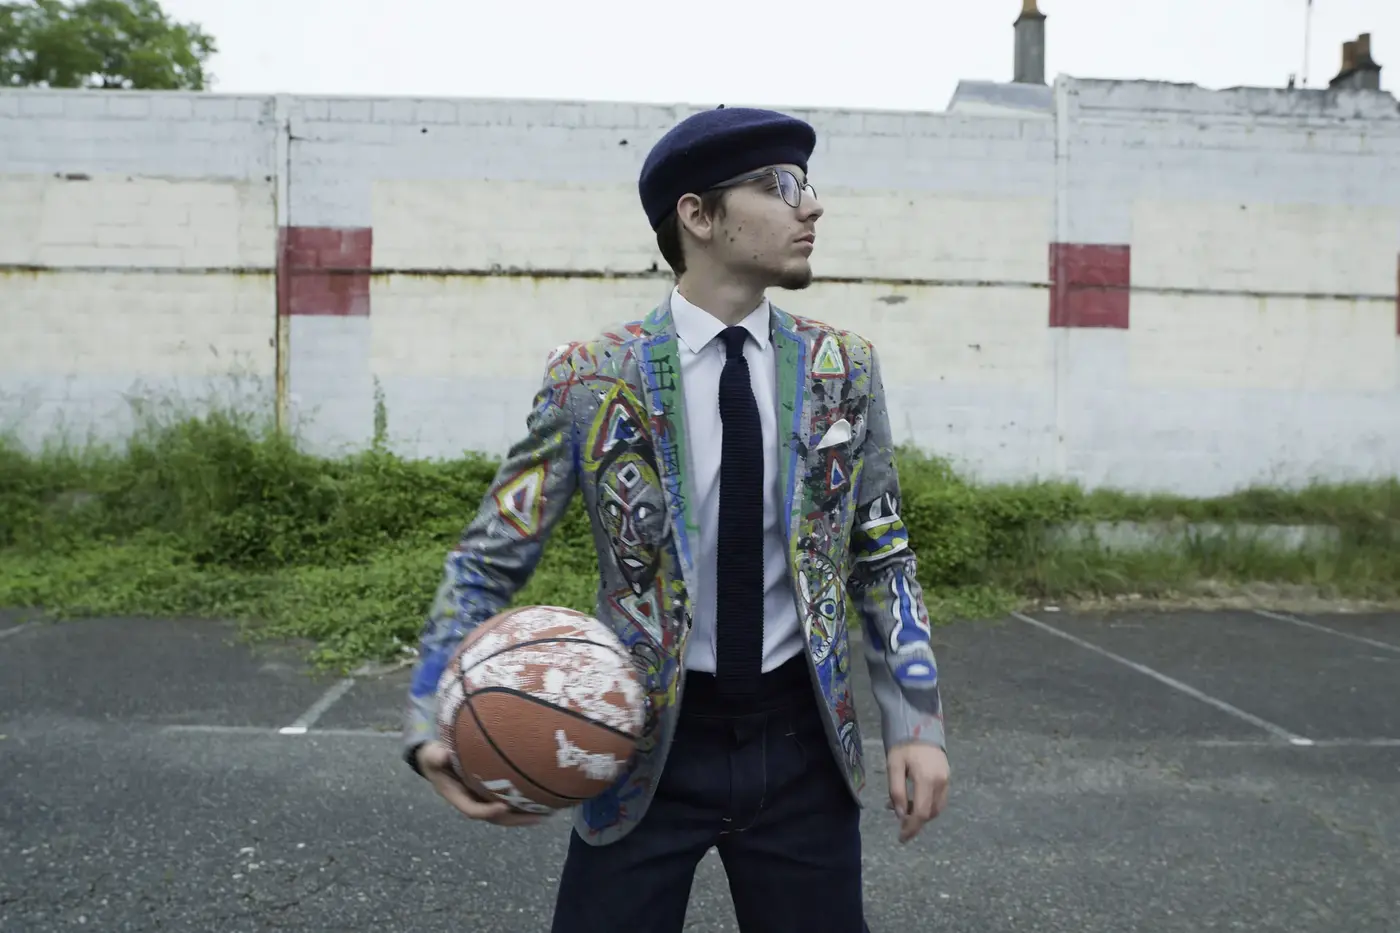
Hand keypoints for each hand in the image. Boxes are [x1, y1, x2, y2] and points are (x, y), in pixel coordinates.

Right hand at [415, 741, 548, 826]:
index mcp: (457, 797)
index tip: (503, 807)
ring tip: (549, 812)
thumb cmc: (435, 757)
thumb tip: (442, 754)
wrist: (436, 760)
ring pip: (506, 814)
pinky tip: (545, 799)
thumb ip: (436, 756)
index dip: (487, 811)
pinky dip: (525, 803)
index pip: (473, 810)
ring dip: (526, 815)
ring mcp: (483, 799)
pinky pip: (510, 803)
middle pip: (496, 818)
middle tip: (539, 817)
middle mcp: (473, 802)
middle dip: (517, 819)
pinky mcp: (491, 794)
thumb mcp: (432, 755)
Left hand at [886, 741, 949, 842]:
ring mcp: (946, 780)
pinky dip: (928, 805)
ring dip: (921, 814)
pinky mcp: (947, 777)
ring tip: (903, 808)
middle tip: (899, 823)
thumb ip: (896, 791)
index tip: (901, 838)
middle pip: (930, 813)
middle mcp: (941, 782)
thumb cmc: (903, 745)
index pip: (922, 813)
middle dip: (915, 823)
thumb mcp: (893, 766)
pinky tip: (914, 800)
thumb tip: (900, 815)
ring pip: (936, 808)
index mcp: (927, 779)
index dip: (911, 828)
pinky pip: (939, 799)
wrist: (921, 725)